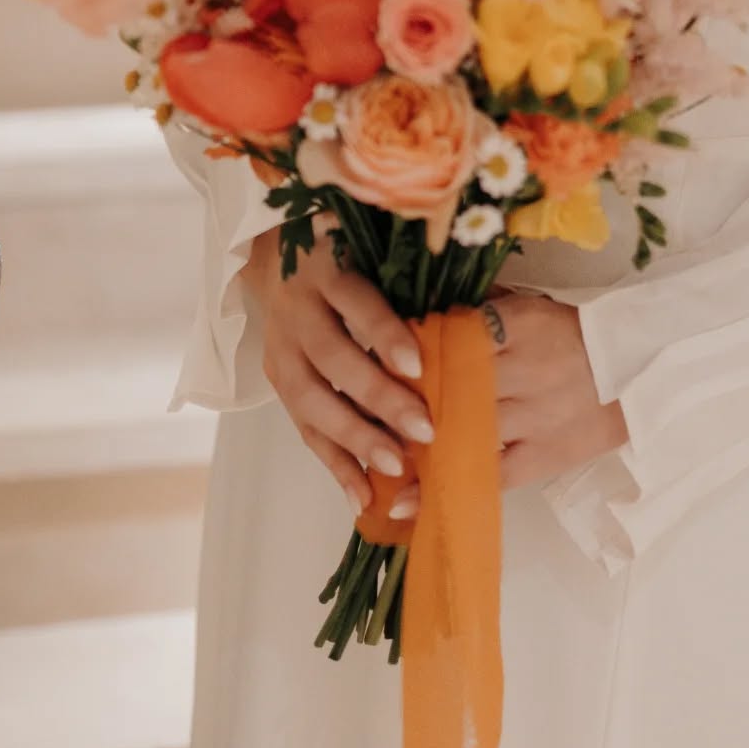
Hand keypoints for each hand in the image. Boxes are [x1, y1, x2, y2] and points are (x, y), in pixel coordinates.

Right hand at [245, 217, 436, 519]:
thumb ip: (409, 282)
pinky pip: (304, 430)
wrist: (278, 259)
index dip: (384, 333)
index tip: (419, 365)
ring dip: (355, 440)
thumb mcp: (372, 251)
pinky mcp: (276, 383)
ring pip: (312, 401)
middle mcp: (298, 309)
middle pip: (333, 358)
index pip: (356, 301)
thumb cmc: (350, 256)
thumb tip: (472, 319)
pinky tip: (363, 497)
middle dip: (378, 399)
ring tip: (396, 470)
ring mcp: (281, 349)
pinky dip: (334, 465)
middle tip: (424, 431)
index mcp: (327, 268)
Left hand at [388, 285, 628, 519]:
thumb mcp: (532, 305)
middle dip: (400, 399)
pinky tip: (403, 502)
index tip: (368, 360)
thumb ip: (484, 305)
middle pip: (449, 384)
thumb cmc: (576, 336)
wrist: (640, 372)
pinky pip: (486, 474)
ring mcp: (531, 416)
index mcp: (518, 323)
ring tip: (365, 459)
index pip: (450, 335)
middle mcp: (522, 368)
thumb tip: (426, 305)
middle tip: (354, 411)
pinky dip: (443, 487)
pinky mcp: (540, 456)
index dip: (406, 350)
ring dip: (412, 446)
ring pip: (461, 430)